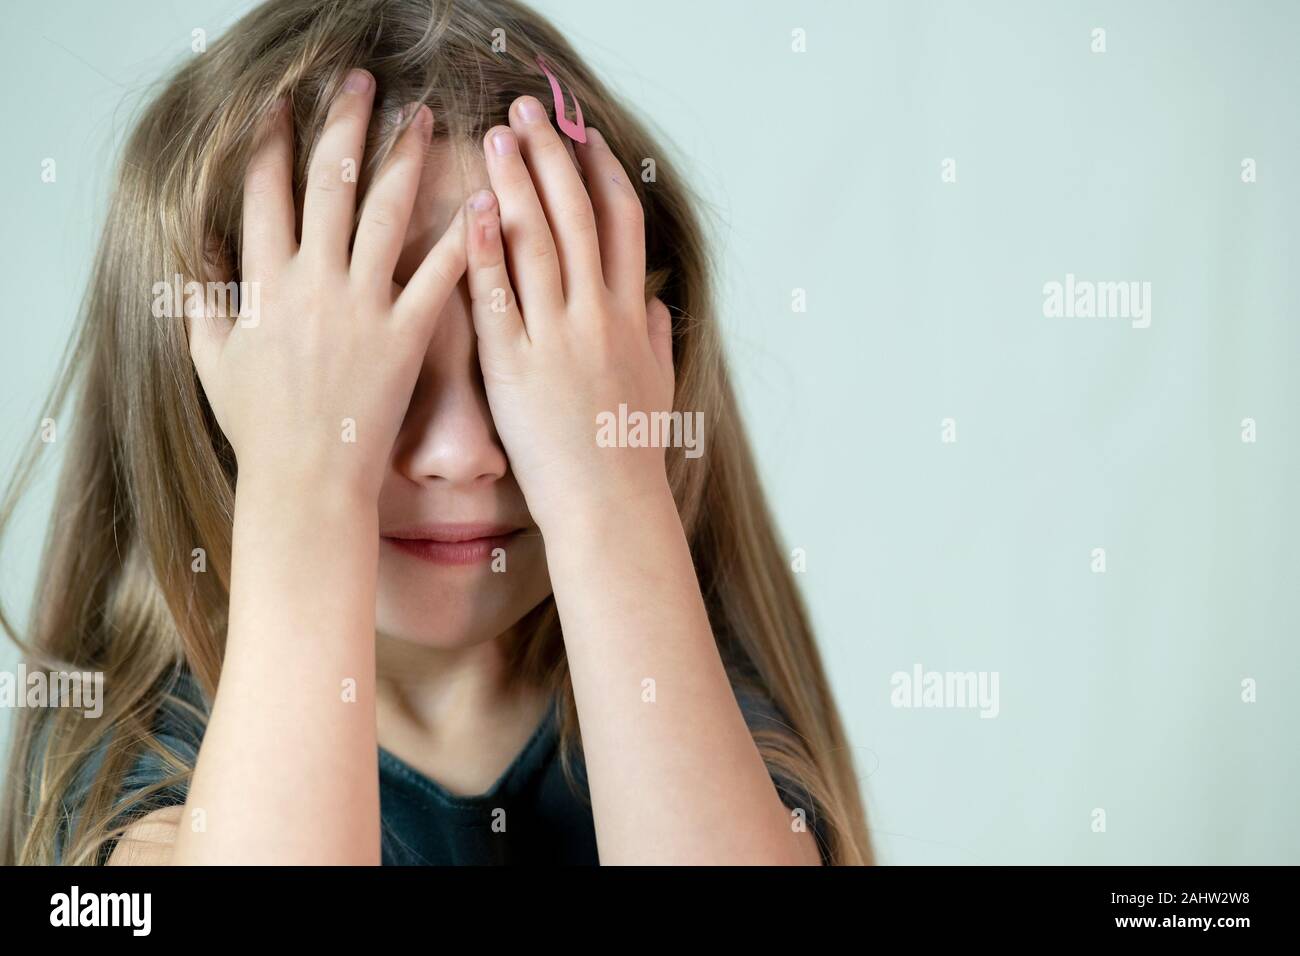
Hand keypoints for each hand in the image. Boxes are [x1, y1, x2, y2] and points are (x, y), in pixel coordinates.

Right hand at [188, 70, 465, 500]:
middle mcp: (313, 281)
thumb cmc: (258, 426)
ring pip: (386, 212)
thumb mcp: (211, 359)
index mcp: (264, 282)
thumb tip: (196, 248)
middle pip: (330, 181)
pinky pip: (436, 275)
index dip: (273, 141)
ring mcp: (362, 305)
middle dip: (345, 122)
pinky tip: (480, 198)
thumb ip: (202, 298)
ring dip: (405, 157)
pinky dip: (460, 236)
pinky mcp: (406, 335)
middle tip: (361, 82)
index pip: (265, 191)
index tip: (282, 103)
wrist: (306, 480)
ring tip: (421, 118)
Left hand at [464, 95, 674, 530]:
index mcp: (631, 317)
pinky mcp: (517, 367)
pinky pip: (500, 297)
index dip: (602, 173)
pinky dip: (486, 249)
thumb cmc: (632, 457)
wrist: (612, 509)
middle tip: (526, 111)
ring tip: (496, 136)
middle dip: (553, 157)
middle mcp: (599, 315)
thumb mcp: (658, 390)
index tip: (582, 137)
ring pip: (541, 242)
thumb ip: (658, 339)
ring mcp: (559, 338)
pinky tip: (470, 208)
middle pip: (579, 216)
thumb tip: (657, 303)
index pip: (623, 225)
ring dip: (518, 183)